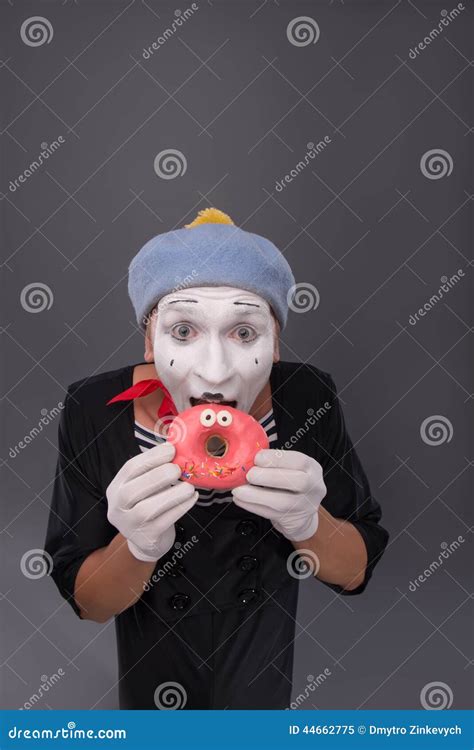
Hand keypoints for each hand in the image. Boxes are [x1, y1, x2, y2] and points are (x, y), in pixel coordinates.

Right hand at [106, 442, 197, 561]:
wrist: (147, 541)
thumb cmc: (149, 504)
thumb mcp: (146, 487)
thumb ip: (155, 470)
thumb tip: (177, 448)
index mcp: (115, 488)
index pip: (130, 469)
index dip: (151, 457)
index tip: (171, 449)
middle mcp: (117, 508)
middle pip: (132, 490)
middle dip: (157, 476)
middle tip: (177, 470)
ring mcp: (129, 525)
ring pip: (147, 509)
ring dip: (172, 495)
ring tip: (189, 487)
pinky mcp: (146, 538)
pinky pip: (164, 521)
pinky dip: (180, 508)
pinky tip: (192, 498)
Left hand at [232, 449, 325, 541]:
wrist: (302, 515)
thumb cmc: (291, 485)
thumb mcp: (291, 469)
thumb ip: (275, 462)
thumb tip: (248, 456)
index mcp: (312, 468)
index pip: (299, 461)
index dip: (277, 458)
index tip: (257, 458)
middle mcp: (313, 487)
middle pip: (297, 482)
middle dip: (269, 477)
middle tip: (249, 474)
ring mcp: (304, 506)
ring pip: (282, 502)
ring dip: (256, 495)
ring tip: (238, 490)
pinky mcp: (293, 521)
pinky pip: (270, 514)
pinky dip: (252, 506)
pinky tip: (240, 499)